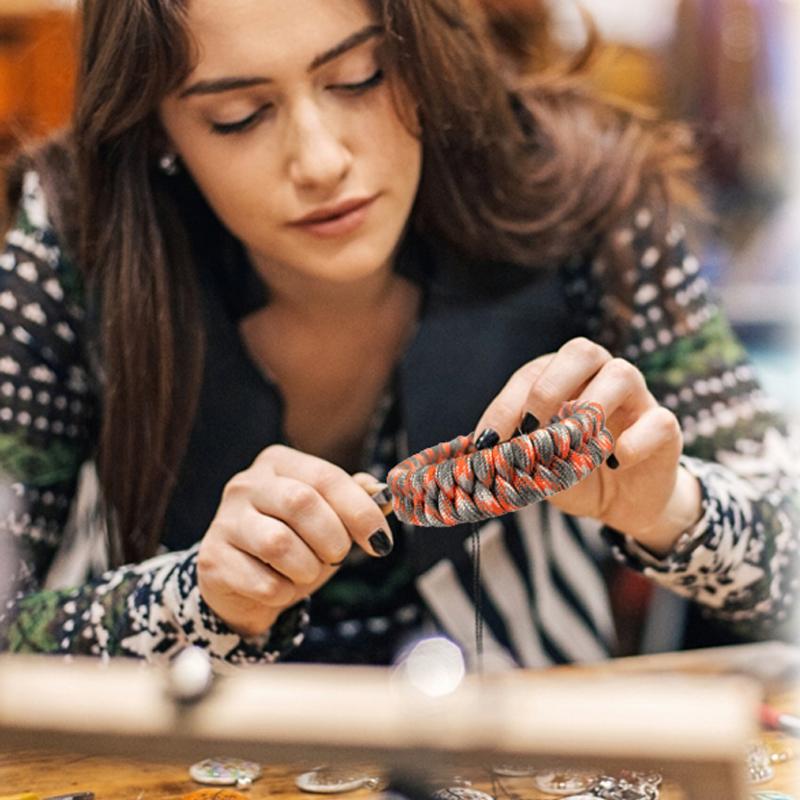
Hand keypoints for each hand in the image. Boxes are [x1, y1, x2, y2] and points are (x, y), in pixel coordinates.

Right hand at [197, 445, 391, 636]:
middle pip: (302, 503)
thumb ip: (356, 501)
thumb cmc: (295, 543)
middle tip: (337, 557)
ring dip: (308, 568)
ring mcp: (224, 521)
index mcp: (279, 463)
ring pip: (279, 544)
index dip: (361, 511)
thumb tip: (386, 493)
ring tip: (306, 571)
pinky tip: (279, 587)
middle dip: (333, 539)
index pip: (326, 477)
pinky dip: (284, 592)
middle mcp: (246, 484)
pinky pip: (263, 582)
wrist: (243, 585)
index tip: (381, 543)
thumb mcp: (329, 519)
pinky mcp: (212, 561)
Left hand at [474, 338, 701, 553]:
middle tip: (529, 427)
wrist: (623, 503)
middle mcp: (601, 377)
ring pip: (622, 373)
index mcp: (564, 380)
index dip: (505, 406)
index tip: (486, 443)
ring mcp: (637, 398)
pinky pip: (659, 420)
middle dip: (549, 386)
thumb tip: (481, 454)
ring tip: (572, 444)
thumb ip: (518, 456)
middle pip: (581, 351)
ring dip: (590, 407)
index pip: (531, 375)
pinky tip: (615, 462)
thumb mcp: (540, 467)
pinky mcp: (665, 428)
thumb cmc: (576, 474)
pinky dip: (634, 441)